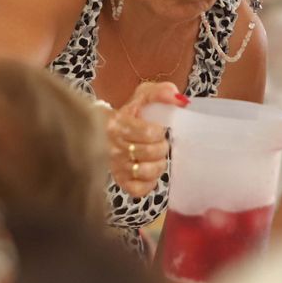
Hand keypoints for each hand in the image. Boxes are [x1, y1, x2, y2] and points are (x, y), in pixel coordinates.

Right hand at [107, 82, 184, 198]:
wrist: (103, 130)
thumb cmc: (128, 114)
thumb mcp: (141, 97)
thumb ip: (160, 92)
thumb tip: (179, 99)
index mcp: (117, 123)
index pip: (150, 133)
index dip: (159, 132)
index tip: (157, 129)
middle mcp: (113, 146)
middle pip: (150, 153)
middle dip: (161, 147)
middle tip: (159, 143)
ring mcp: (115, 166)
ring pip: (146, 172)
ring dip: (158, 165)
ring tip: (156, 158)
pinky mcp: (119, 181)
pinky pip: (139, 190)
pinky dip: (149, 183)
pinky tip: (149, 172)